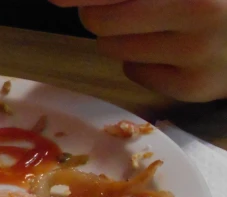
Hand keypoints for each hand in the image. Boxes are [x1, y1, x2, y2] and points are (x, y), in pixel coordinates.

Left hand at [50, 0, 226, 101]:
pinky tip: (170, 48)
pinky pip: (133, 72)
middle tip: (117, 9)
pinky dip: (139, 61)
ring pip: (112, 48)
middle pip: (101, 20)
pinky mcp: (192, 86)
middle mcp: (199, 9)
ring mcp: (197, 51)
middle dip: (98, 13)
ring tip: (154, 24)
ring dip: (120, 36)